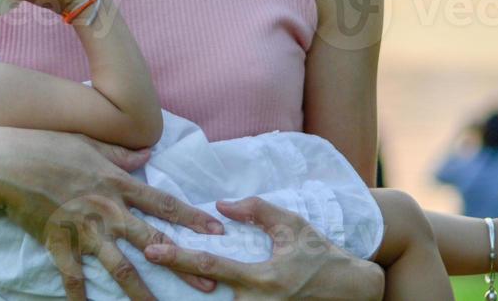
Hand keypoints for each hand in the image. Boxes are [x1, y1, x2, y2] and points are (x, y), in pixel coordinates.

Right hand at [0, 127, 224, 299]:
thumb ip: (120, 154)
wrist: (6, 162)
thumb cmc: (46, 146)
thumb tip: (147, 153)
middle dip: (183, 262)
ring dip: (142, 292)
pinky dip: (81, 297)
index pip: (162, 202)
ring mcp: (84, 229)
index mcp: (116, 183)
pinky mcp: (59, 243)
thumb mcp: (88, 143)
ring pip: (120, 267)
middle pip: (152, 241)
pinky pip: (74, 277)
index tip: (217, 231)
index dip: (191, 217)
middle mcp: (106, 209)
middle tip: (209, 281)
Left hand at [142, 197, 383, 300]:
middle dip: (174, 290)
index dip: (178, 259)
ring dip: (191, 300)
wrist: (355, 293)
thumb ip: (256, 210)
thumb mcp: (292, 225)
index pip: (211, 267)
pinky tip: (191, 298)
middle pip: (206, 299)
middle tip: (142, 269)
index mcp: (263, 278)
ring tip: (156, 293)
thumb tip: (221, 205)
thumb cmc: (321, 255)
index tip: (152, 251)